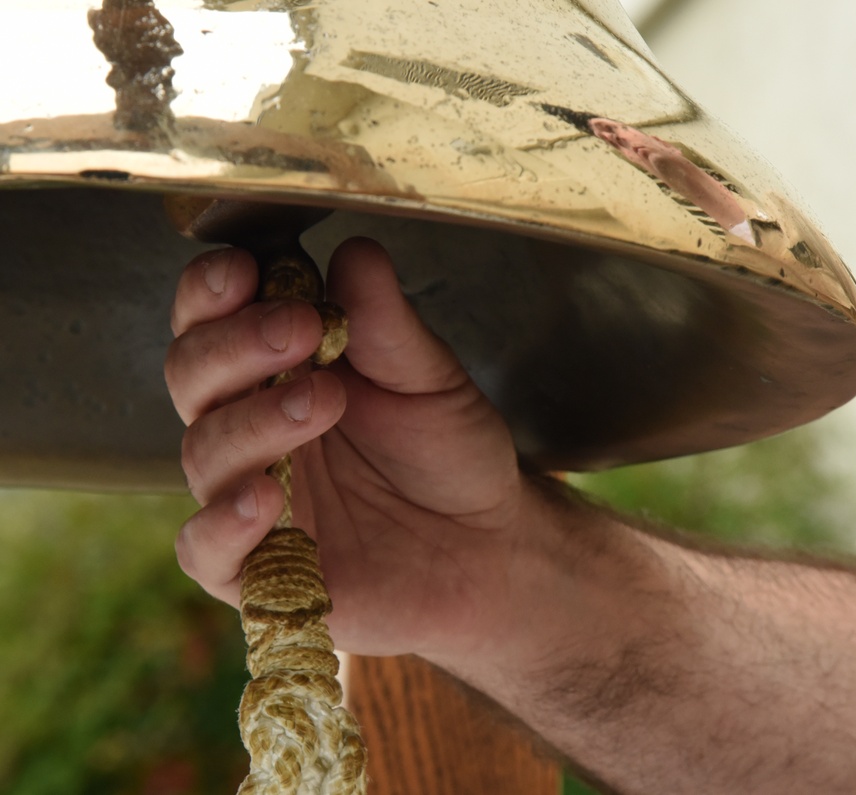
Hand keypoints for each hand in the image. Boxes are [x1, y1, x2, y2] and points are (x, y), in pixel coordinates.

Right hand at [165, 237, 531, 661]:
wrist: (488, 546)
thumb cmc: (451, 454)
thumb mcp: (431, 379)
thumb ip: (386, 324)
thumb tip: (354, 251)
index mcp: (279, 370)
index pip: (214, 320)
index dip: (214, 292)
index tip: (248, 269)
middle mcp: (251, 427)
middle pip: (193, 376)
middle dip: (235, 346)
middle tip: (302, 328)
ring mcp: (248, 496)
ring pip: (204, 453)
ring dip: (252, 422)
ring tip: (320, 401)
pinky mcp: (256, 570)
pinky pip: (206, 551)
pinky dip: (222, 525)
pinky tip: (263, 501)